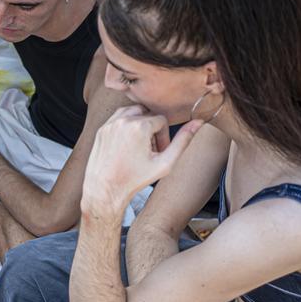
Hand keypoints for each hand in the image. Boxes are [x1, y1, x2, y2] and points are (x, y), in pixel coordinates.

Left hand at [83, 106, 203, 209]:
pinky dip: (126, 126)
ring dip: (140, 124)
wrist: (105, 189)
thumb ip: (183, 141)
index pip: (162, 120)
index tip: (159, 152)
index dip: (164, 137)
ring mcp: (110, 124)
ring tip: (139, 146)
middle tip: (149, 150)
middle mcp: (123, 121)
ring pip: (133, 112)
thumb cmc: (135, 179)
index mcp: (139, 126)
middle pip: (148, 114)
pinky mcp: (101, 128)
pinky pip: (119, 118)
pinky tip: (127, 144)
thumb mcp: (165, 163)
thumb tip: (199, 122)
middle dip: (152, 130)